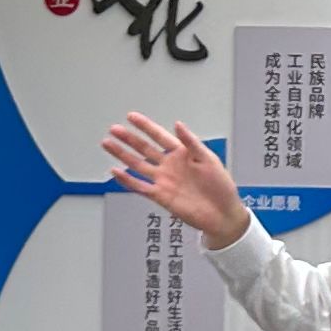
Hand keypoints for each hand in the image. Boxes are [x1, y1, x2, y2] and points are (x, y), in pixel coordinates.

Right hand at [104, 112, 243, 246]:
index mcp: (182, 153)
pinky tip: (116, 172)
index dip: (145, 126)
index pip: (159, 136)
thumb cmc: (220, 187)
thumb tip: (177, 125)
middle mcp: (170, 165)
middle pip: (144, 148)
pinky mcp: (160, 196)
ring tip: (108, 144)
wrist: (222, 214)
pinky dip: (127, 180)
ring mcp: (163, 180)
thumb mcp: (209, 159)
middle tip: (114, 130)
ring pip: (138, 165)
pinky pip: (140, 187)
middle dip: (129, 138)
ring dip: (123, 155)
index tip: (131, 117)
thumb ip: (191, 142)